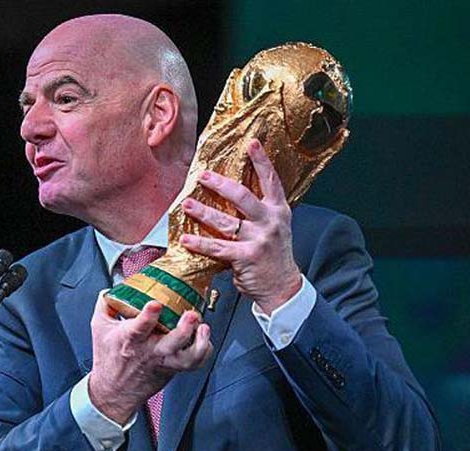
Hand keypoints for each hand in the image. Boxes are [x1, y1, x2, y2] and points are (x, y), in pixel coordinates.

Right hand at [88, 293, 212, 424]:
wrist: (113, 391)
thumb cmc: (108, 359)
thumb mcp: (99, 328)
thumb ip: (105, 304)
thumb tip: (110, 288)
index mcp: (129, 339)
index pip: (138, 327)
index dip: (148, 316)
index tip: (155, 304)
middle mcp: (149, 351)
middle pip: (171, 343)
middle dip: (184, 329)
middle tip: (192, 315)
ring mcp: (163, 361)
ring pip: (186, 357)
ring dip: (199, 343)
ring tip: (204, 328)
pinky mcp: (172, 368)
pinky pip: (194, 364)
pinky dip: (203, 351)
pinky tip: (205, 339)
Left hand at [179, 138, 301, 313]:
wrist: (283, 287)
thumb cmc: (273, 256)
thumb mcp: (275, 228)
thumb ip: (259, 212)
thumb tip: (231, 192)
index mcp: (279, 211)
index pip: (271, 181)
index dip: (261, 161)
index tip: (251, 143)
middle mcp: (270, 222)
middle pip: (243, 196)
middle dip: (221, 184)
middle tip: (203, 176)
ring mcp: (259, 239)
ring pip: (226, 221)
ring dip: (203, 211)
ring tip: (187, 203)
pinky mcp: (246, 257)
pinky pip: (217, 247)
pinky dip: (199, 243)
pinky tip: (186, 238)